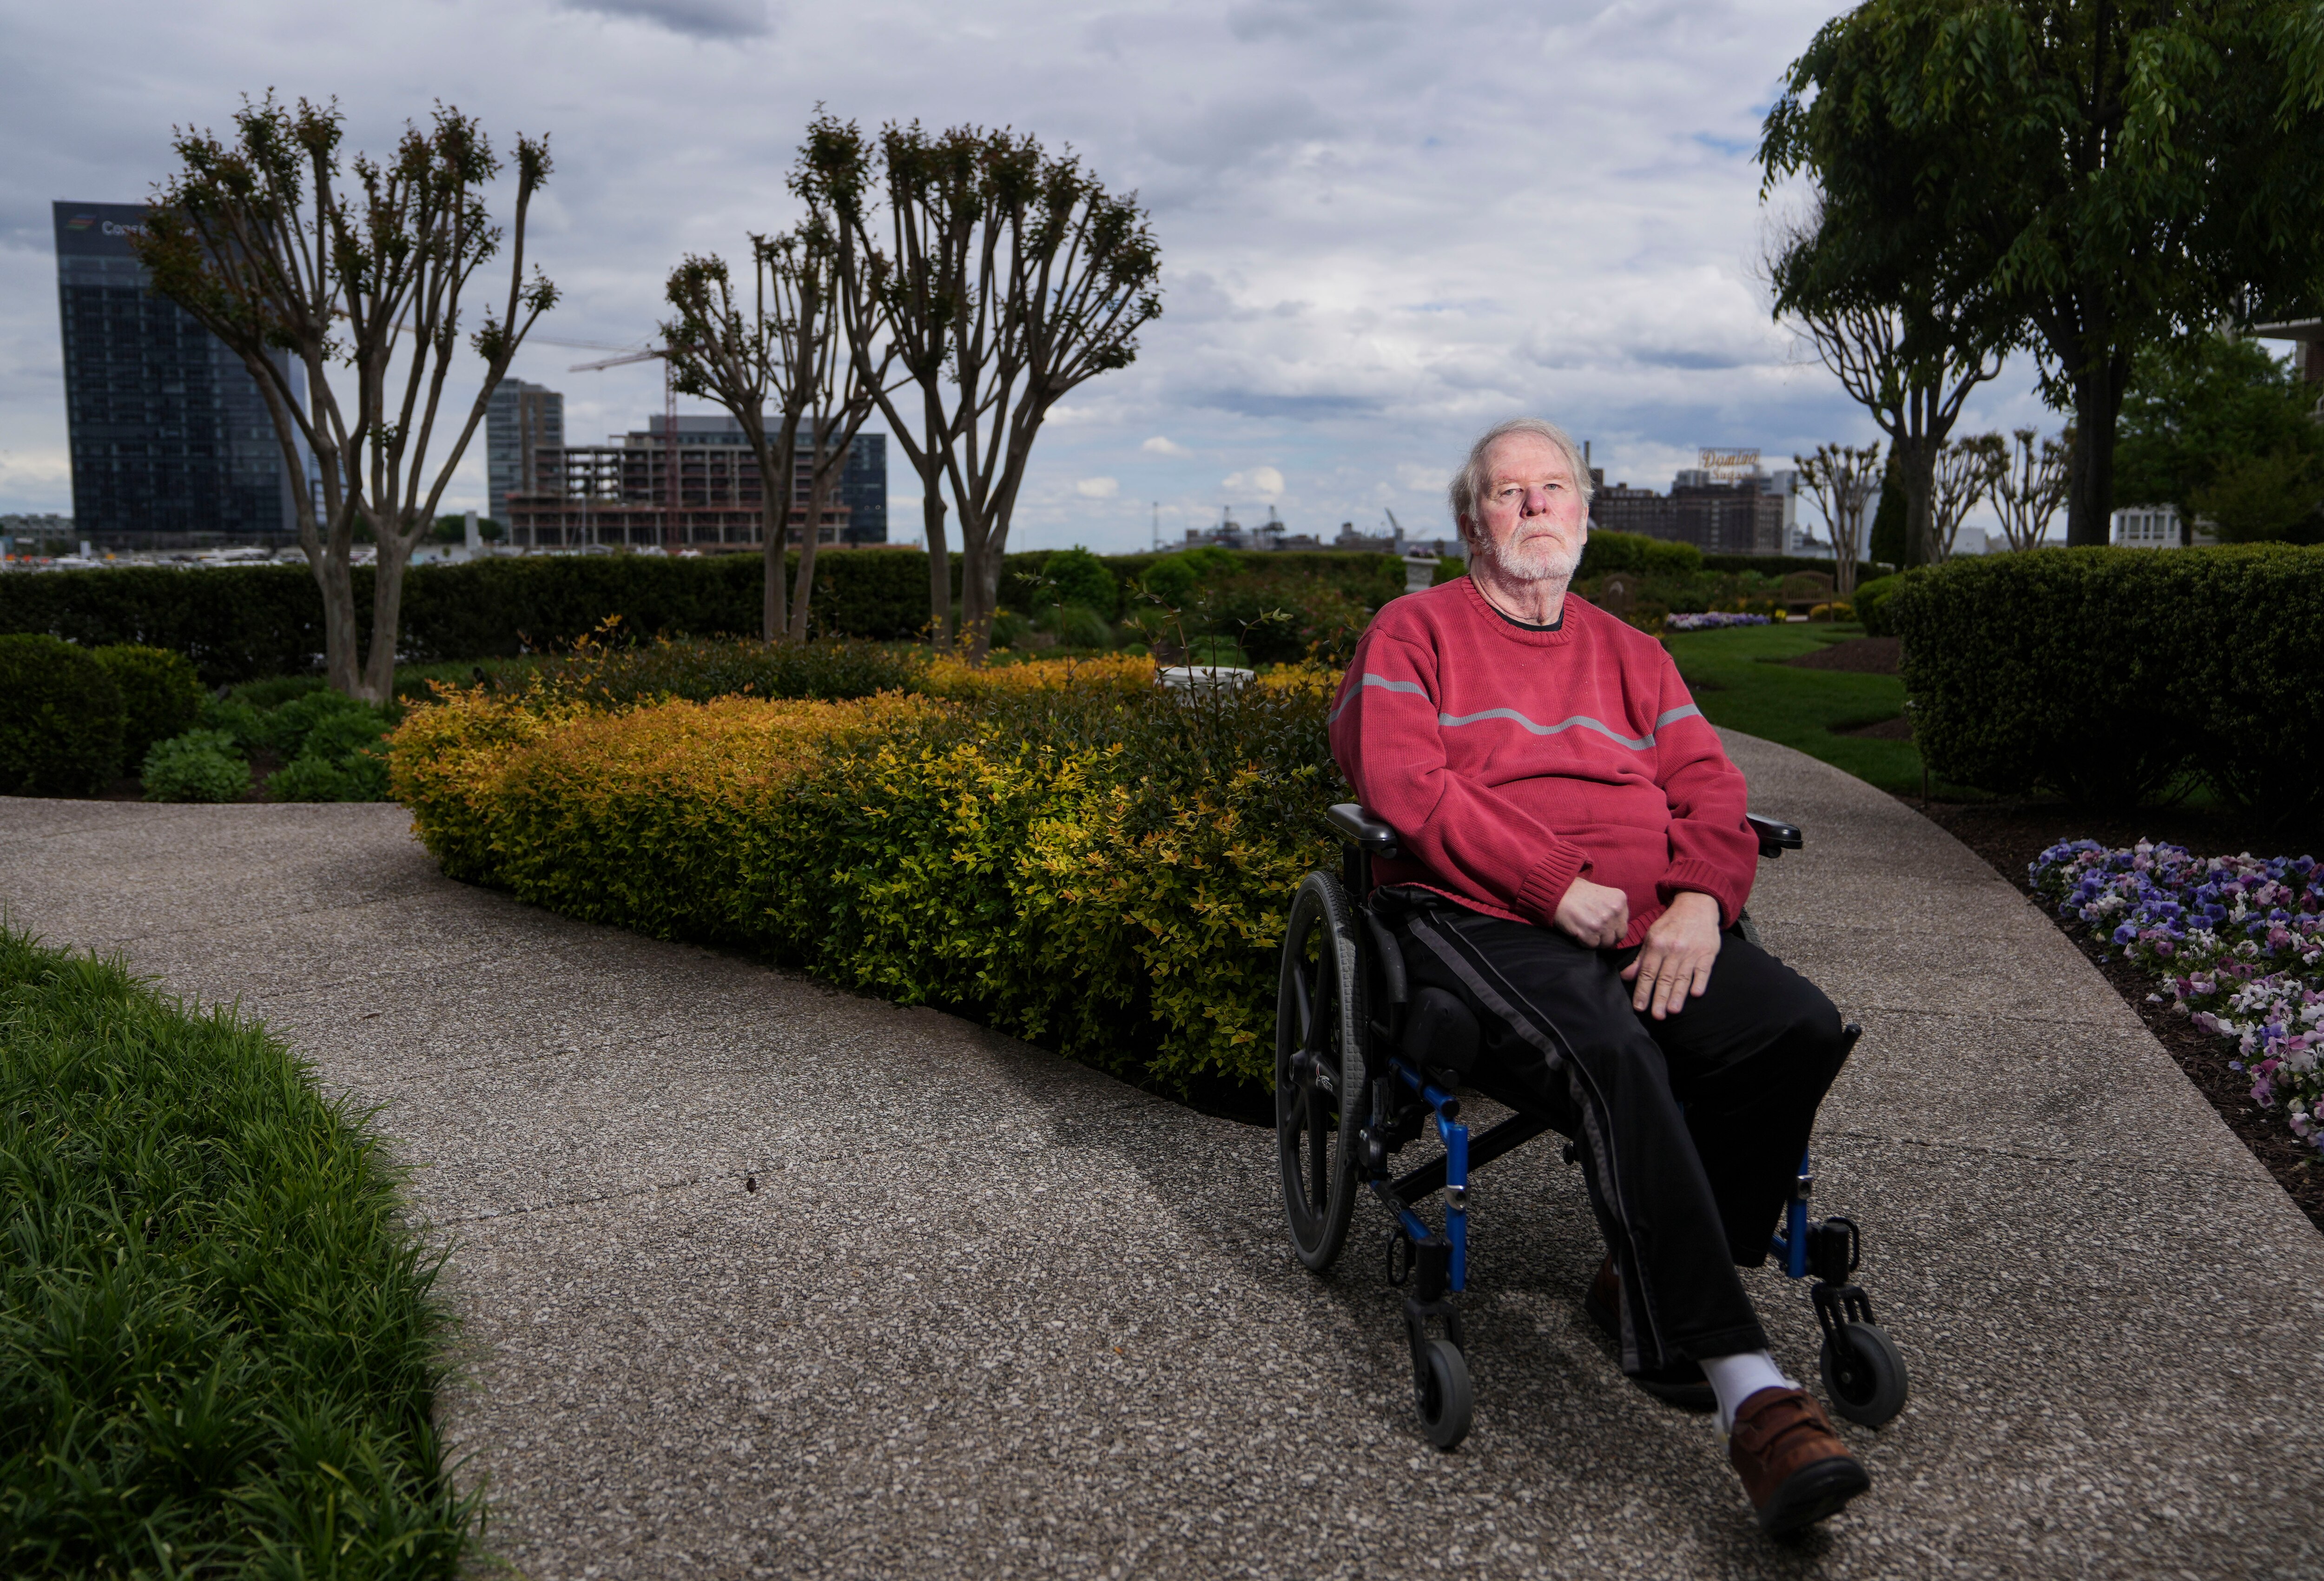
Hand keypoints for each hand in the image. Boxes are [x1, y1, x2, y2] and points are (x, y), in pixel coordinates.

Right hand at [1553, 876, 1629, 948]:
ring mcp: (1602, 923)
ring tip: (1586, 931)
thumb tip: (1616, 924)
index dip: (1613, 928)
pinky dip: (1585, 942)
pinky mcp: (1589, 933)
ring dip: (1596, 941)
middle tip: (1596, 933)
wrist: (1557, 892)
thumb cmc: (1577, 891)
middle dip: (1607, 937)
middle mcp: (1614, 911)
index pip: (1624, 924)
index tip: (1603, 926)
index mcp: (1620, 900)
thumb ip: (1612, 907)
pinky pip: (1592, 946)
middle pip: (1618, 936)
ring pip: (1606, 943)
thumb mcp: (1602, 892)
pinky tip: (1578, 932)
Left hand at [1622, 892, 1722, 1018]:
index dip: (1643, 990)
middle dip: (1659, 998)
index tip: (1639, 1007)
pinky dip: (1700, 981)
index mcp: (1657, 944)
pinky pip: (1703, 970)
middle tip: (1656, 1016)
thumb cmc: (1671, 923)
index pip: (1648, 972)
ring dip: (1677, 995)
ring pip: (1682, 977)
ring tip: (1672, 1010)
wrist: (1696, 905)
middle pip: (1665, 978)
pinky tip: (1695, 994)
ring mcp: (1691, 952)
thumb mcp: (1652, 936)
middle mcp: (1673, 949)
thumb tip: (1626, 976)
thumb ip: (1641, 958)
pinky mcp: (1707, 953)